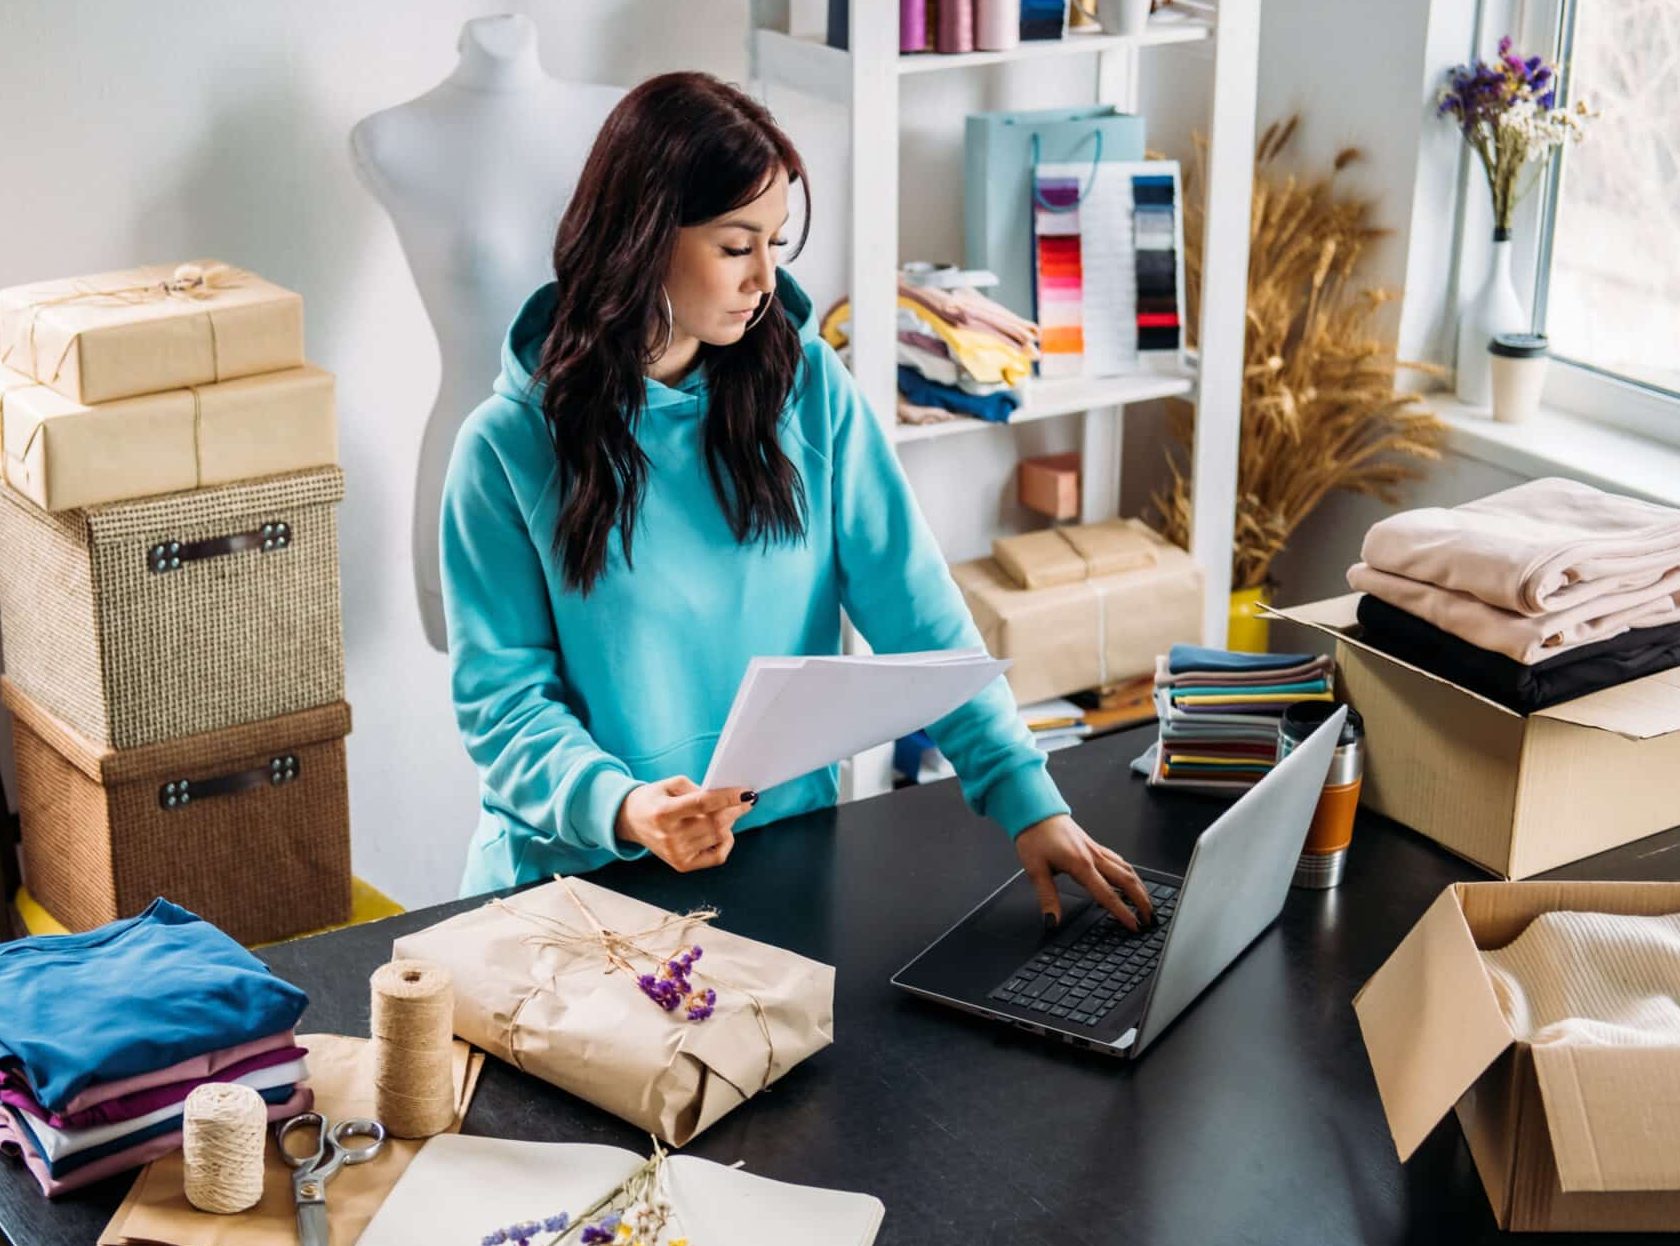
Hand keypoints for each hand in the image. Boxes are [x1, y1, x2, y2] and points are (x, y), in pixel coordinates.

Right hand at [614, 776, 756, 872]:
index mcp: (663, 813)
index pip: (702, 804)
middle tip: (745, 800)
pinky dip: (726, 842)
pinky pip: (717, 856)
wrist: (631, 821)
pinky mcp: (682, 865)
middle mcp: (669, 836)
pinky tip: (722, 832)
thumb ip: (697, 789)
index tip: (747, 792)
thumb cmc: (654, 799)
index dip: (727, 797)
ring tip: (728, 812)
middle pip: (714, 823)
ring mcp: (676, 854)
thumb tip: (727, 797)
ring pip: (718, 837)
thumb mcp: (670, 784)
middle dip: (735, 810)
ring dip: (730, 823)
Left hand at [1014, 813, 1154, 931]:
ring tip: (1146, 903)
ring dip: (1140, 887)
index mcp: (1081, 864)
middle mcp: (1094, 856)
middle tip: (1150, 918)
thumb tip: (1052, 921)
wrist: (1036, 810)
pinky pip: (1119, 861)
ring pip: (1127, 869)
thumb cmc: (1035, 836)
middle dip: (1142, 901)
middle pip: (1127, 881)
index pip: (1107, 895)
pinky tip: (1130, 879)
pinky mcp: (1094, 845)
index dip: (1123, 913)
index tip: (1134, 926)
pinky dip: (1129, 874)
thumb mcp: (1036, 870)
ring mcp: (1096, 850)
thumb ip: (1047, 898)